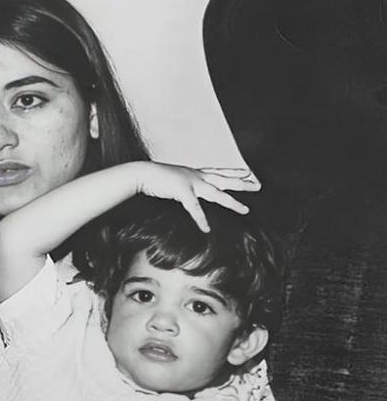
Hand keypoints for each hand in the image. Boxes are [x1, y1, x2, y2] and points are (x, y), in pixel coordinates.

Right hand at [132, 162, 260, 231]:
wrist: (142, 173)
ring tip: (245, 210)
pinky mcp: (182, 191)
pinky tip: (206, 228)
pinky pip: (194, 208)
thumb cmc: (153, 177)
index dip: (234, 172)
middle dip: (242, 183)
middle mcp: (196, 176)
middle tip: (258, 186)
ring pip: (217, 193)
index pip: (219, 171)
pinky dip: (200, 219)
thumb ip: (182, 185)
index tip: (248, 172)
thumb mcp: (172, 179)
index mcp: (194, 172)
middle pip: (224, 179)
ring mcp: (191, 183)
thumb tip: (184, 190)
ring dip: (232, 202)